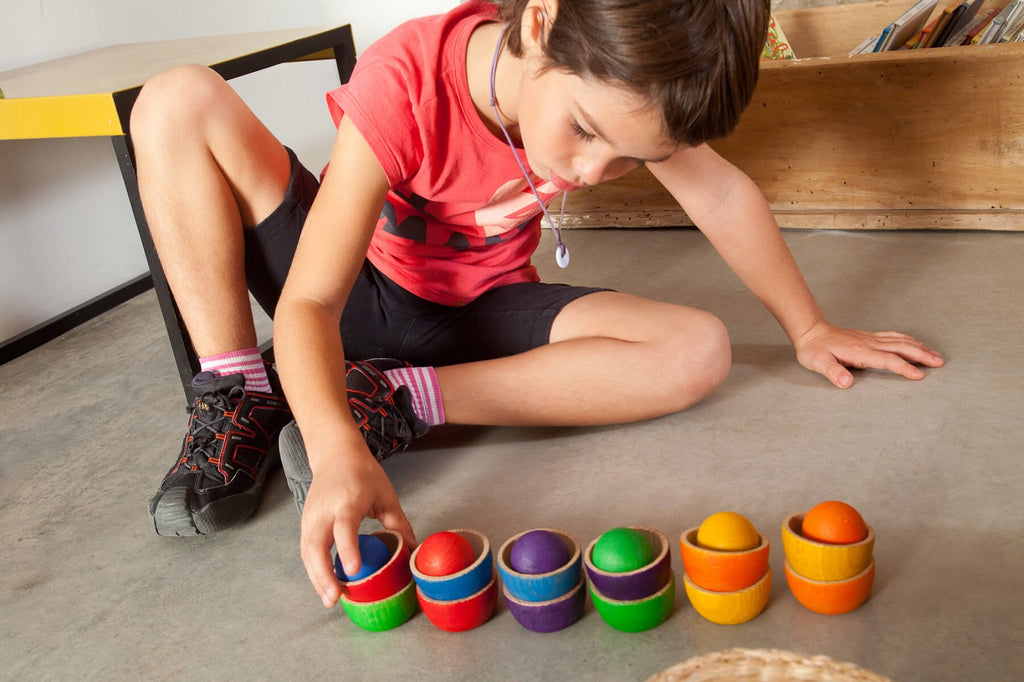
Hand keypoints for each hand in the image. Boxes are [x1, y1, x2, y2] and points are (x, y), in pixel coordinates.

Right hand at [298, 440, 415, 607]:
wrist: (335, 454)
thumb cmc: (362, 473)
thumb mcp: (386, 495)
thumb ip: (399, 523)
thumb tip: (412, 549)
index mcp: (347, 500)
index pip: (344, 527)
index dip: (347, 549)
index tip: (353, 571)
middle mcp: (325, 510)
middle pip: (316, 546)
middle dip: (323, 575)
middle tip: (335, 598)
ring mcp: (310, 517)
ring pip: (307, 552)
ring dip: (316, 578)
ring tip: (331, 599)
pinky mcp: (305, 524)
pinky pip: (307, 551)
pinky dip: (314, 570)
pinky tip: (325, 585)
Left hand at [794, 320, 943, 387]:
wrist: (810, 331)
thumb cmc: (813, 350)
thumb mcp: (817, 363)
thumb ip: (832, 372)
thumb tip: (846, 383)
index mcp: (859, 352)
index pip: (887, 360)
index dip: (904, 368)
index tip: (920, 376)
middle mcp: (868, 343)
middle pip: (900, 348)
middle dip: (921, 355)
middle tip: (940, 363)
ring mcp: (869, 338)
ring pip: (899, 341)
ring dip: (919, 347)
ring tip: (935, 355)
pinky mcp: (868, 337)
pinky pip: (893, 336)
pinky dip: (907, 339)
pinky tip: (915, 343)